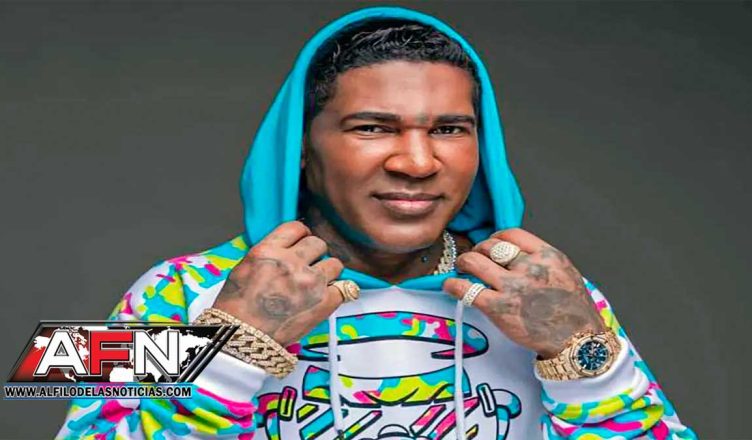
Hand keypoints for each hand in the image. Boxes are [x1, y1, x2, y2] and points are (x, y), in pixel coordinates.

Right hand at [212, 221, 344, 346]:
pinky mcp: (324, 302)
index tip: (303, 242)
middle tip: (308, 268)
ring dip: (327, 273)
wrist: (241, 339)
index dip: (302, 235)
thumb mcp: (244, 268)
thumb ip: (269, 254)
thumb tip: (287, 250)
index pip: (297, 228)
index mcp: (268, 250)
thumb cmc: (236, 309)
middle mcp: (291, 262)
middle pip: (318, 244)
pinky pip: (344, 289)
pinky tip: (324, 300)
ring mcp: (310, 282)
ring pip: (334, 264)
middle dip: (314, 255)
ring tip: (316, 285)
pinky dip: (336, 294)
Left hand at [443, 228, 605, 358]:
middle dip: (478, 250)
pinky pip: (467, 290)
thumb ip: (541, 259)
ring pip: (475, 262)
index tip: (490, 244)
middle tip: (474, 259)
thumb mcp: (565, 272)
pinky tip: (450, 286)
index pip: (511, 234)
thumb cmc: (573, 311)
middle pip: (490, 246)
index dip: (495, 237)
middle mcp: (529, 267)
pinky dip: (453, 285)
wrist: (579, 342)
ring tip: (461, 268)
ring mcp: (513, 287)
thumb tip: (514, 254)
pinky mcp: (499, 308)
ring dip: (463, 262)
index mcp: (547, 255)